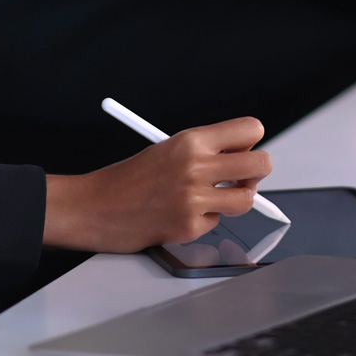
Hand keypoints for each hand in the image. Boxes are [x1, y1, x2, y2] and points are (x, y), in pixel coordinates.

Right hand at [41, 117, 271, 252]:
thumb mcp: (168, 149)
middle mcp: (197, 165)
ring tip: (211, 199)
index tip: (242, 151)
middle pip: (261, 163)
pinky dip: (203, 221)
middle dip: (256, 173)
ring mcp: (194, 198)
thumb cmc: (128, 179)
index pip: (250, 129)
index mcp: (192, 139)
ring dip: (234, 201)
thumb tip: (242, 158)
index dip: (252, 142)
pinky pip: (216, 222)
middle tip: (241, 178)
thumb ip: (204, 151)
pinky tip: (180, 215)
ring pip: (247, 199)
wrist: (94, 207)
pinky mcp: (189, 226)